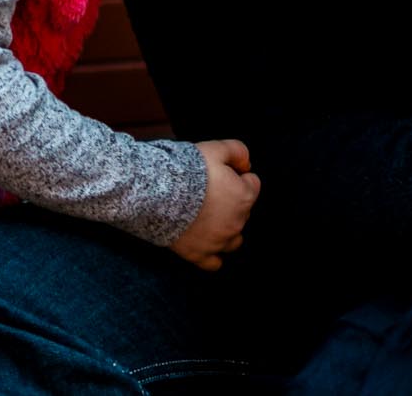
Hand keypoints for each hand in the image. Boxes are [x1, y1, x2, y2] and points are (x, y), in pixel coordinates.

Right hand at [169, 139, 260, 271]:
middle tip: (209, 192)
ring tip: (209, 219)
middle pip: (243, 212)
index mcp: (244, 197)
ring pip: (234, 240)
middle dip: (232, 202)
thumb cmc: (189, 170)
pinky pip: (214, 263)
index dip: (237, 176)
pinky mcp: (200, 254)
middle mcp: (237, 222)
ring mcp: (219, 242)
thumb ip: (238, 151)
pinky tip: (205, 244)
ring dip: (227, 230)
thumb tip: (246, 163)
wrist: (159, 193)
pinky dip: (213, 255)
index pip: (252, 184)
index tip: (222, 173)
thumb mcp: (216, 148)